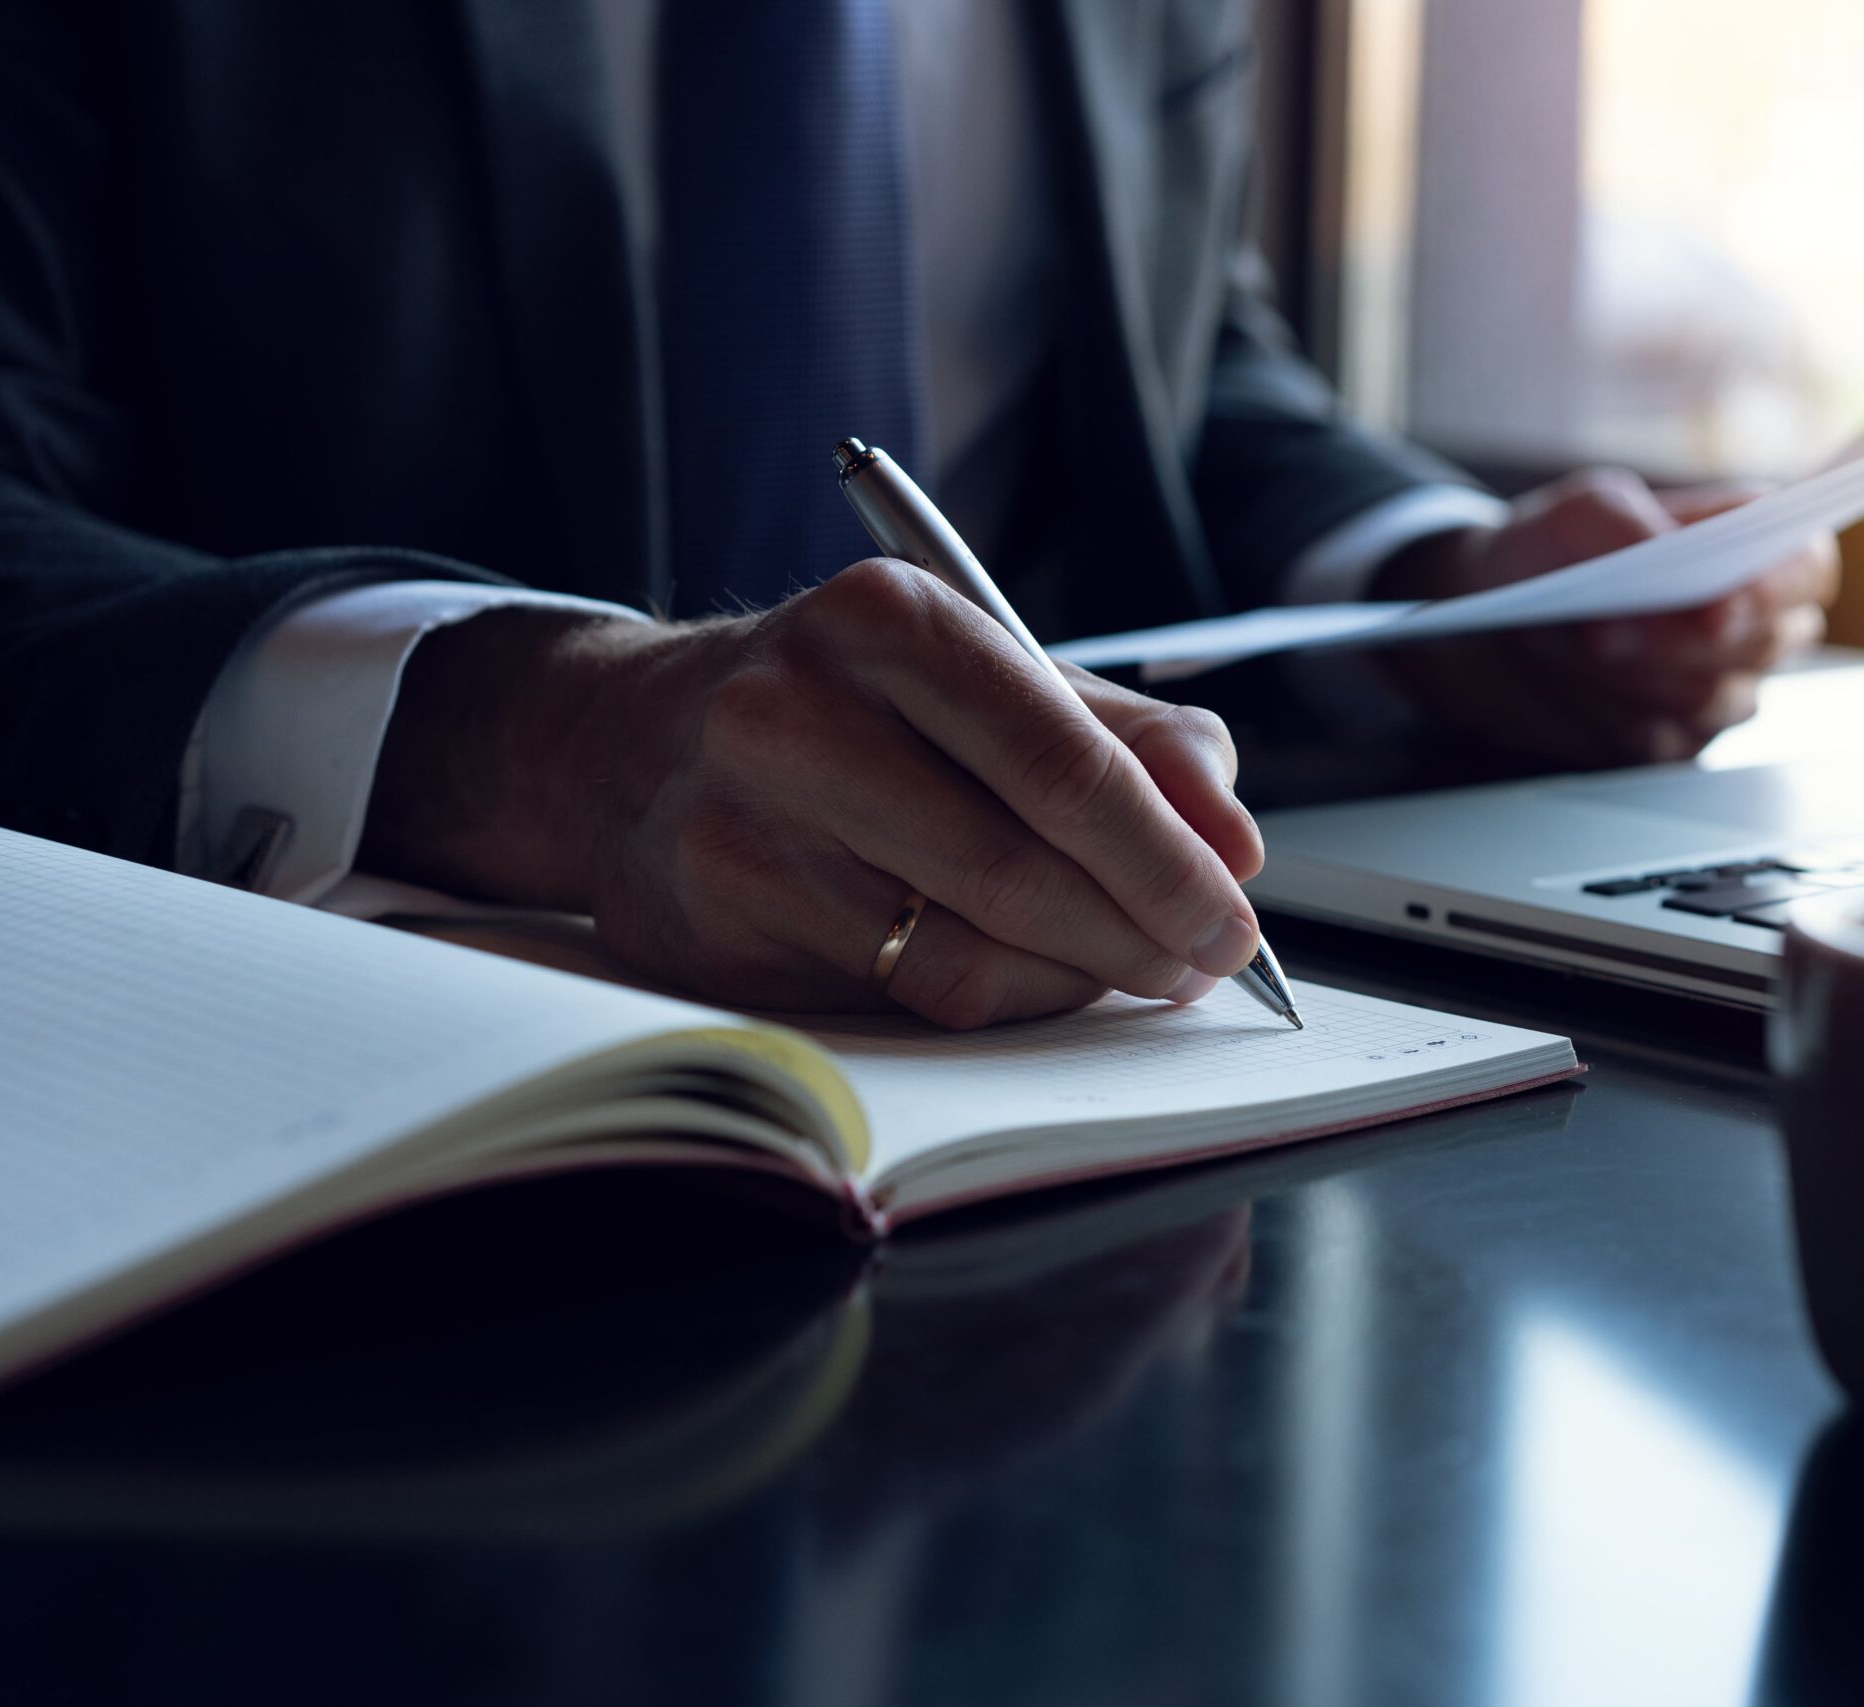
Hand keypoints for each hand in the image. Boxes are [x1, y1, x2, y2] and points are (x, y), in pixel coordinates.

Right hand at [362, 560, 1267, 1027]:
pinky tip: (1028, 976)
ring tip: (1129, 968)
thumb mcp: (995, 675)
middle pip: (1024, 869)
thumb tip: (1235, 842)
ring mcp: (743, 829)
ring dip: (1080, 979)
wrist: (627, 743)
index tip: (1235, 912)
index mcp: (888, 621)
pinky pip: (906, 1001)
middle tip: (1205, 961)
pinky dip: (1000, 1001)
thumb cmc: (851, 707)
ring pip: (970, 955)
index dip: (1171, 856)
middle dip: (1144, 933)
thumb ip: (1134, 742)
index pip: (1065, 762)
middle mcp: (796, 713)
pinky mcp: (715, 930)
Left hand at [1371, 468, 1839, 766]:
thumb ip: (1629, 521)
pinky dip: (1614, 715)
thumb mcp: (1579, 511)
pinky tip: (1574, 688)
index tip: (1726, 600)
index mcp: (1749, 549)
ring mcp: (1714, 690)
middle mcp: (1747, 626)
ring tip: (1574, 642)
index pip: (1806, 569)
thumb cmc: (1552, 551)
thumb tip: (1667, 550)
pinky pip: (1665, 744)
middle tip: (1608, 628)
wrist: (1484, 623)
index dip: (1779, 588)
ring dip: (1639, 674)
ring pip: (1714, 700)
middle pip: (1765, 643)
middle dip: (1683, 638)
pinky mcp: (1672, 742)